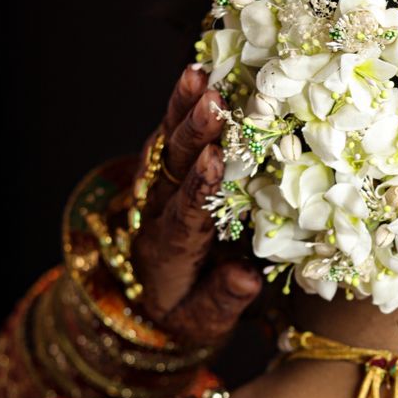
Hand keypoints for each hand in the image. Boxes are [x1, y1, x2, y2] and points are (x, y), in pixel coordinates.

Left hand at [131, 66, 261, 346]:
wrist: (150, 302)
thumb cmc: (185, 313)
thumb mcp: (202, 323)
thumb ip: (222, 301)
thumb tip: (246, 277)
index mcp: (169, 251)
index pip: (185, 214)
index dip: (200, 186)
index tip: (217, 159)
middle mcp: (158, 213)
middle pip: (172, 171)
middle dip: (193, 135)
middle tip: (214, 101)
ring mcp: (158, 189)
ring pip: (167, 145)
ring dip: (182, 109)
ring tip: (200, 74)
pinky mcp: (165, 173)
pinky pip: (170, 137)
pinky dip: (181, 105)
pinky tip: (197, 75)